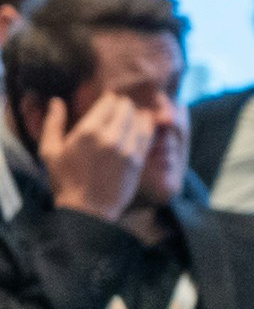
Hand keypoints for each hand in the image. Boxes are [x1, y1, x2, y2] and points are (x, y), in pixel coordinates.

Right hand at [39, 89, 153, 219]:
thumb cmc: (65, 180)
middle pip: (127, 107)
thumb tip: (56, 101)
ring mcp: (128, 149)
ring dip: (136, 116)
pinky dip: (145, 127)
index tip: (106, 103)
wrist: (88, 209)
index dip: (109, 99)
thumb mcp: (50, 151)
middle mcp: (110, 137)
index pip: (109, 101)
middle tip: (117, 111)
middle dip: (122, 106)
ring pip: (140, 119)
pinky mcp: (139, 160)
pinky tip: (139, 128)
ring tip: (129, 119)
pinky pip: (148, 135)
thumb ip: (53, 123)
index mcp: (88, 131)